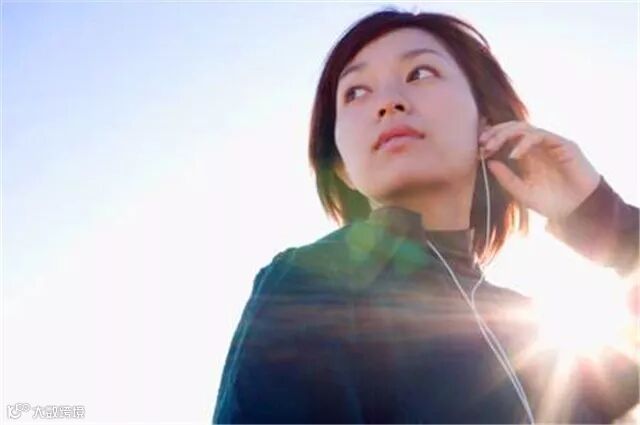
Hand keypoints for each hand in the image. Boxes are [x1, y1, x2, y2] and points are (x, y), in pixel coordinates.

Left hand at [479, 120, 600, 220]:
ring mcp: (551, 143)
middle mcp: (538, 146)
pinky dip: (524, 142)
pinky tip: (513, 155)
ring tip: (492, 146)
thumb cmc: (552, 203)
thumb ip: (506, 178)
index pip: (506, 137)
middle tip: (482, 144)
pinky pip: (540, 135)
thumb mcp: (523, 192)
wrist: (579, 210)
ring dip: (505, 134)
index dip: (491, 139)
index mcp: (527, 155)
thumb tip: (489, 163)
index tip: (478, 149)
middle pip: (513, 128)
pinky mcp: (563, 144)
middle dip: (495, 133)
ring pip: (525, 128)